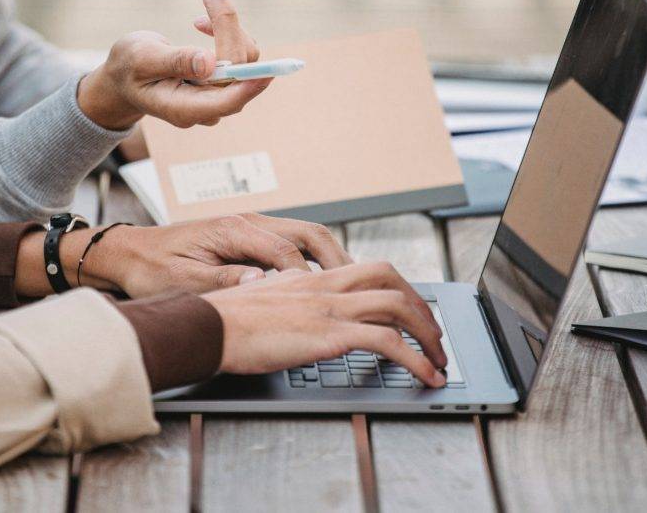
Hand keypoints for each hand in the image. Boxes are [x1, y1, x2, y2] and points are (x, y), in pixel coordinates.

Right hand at [77, 0, 266, 130]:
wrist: (125, 77)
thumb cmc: (128, 68)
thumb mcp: (141, 59)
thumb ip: (174, 61)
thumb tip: (209, 63)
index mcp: (184, 109)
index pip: (226, 100)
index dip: (248, 85)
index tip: (267, 71)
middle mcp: (207, 107)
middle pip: (239, 73)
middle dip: (229, 29)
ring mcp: (217, 96)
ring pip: (244, 62)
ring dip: (227, 26)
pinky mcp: (223, 82)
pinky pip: (240, 57)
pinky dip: (227, 32)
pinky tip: (202, 23)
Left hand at [81, 214, 352, 297]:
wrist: (126, 254)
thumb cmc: (150, 268)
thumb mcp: (183, 281)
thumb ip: (224, 281)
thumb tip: (262, 285)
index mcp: (233, 230)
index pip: (287, 252)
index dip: (309, 278)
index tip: (327, 301)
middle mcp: (248, 222)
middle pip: (309, 234)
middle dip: (338, 260)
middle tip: (360, 290)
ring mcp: (251, 228)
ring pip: (306, 236)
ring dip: (331, 259)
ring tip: (352, 287)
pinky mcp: (248, 238)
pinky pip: (293, 244)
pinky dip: (315, 261)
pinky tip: (323, 283)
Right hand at [202, 263, 448, 387]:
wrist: (206, 327)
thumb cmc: (224, 320)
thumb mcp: (262, 299)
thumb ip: (285, 299)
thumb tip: (293, 308)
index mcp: (311, 279)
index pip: (369, 270)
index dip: (398, 289)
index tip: (410, 312)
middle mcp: (326, 287)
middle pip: (392, 280)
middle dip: (422, 308)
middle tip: (434, 336)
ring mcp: (329, 309)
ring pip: (399, 307)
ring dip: (428, 335)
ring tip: (439, 362)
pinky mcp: (329, 335)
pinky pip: (388, 342)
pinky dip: (416, 360)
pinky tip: (425, 377)